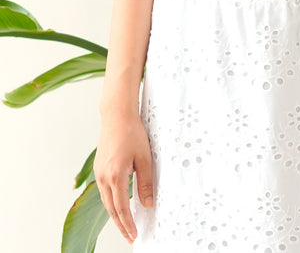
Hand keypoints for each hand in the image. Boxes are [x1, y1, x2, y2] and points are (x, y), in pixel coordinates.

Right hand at [94, 113, 153, 244]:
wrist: (116, 115)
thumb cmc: (132, 132)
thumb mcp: (144, 158)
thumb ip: (146, 183)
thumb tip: (148, 204)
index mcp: (115, 175)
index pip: (121, 208)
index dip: (128, 224)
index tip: (134, 236)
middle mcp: (103, 177)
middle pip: (111, 209)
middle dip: (120, 225)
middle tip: (130, 237)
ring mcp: (99, 172)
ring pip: (106, 201)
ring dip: (115, 215)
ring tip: (125, 225)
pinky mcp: (99, 167)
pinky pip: (104, 190)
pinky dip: (111, 201)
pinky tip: (118, 205)